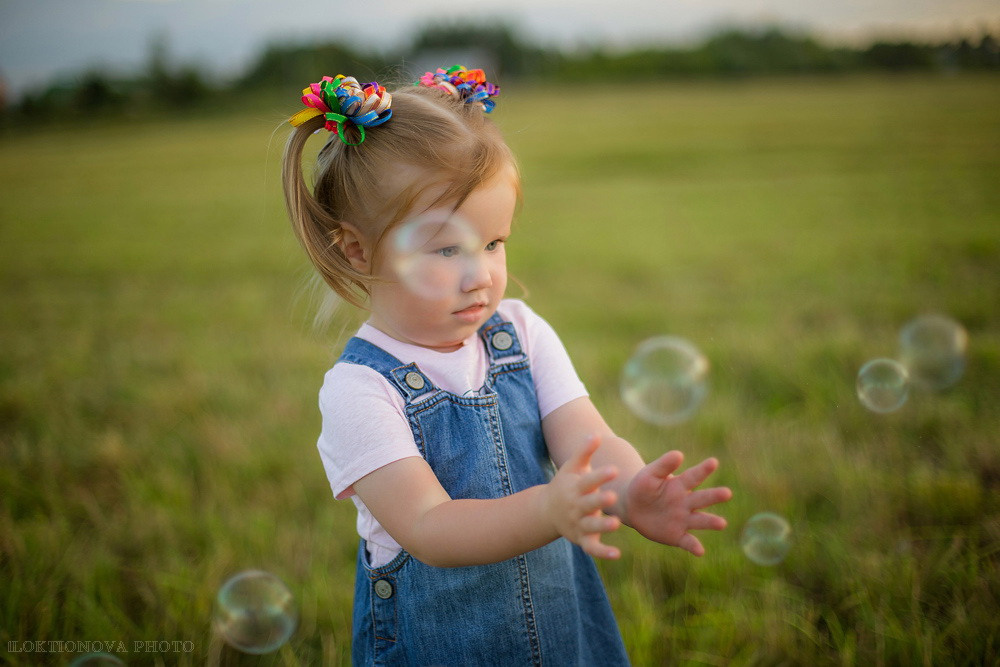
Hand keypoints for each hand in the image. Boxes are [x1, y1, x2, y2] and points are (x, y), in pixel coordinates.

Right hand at [542, 435, 621, 558]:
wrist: (546, 511)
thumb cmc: (565, 484)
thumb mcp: (572, 467)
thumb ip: (584, 452)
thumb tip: (597, 434)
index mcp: (575, 488)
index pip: (588, 481)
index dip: (601, 476)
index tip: (614, 470)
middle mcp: (576, 506)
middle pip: (588, 504)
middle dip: (600, 501)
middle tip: (612, 497)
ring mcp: (578, 524)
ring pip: (591, 526)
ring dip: (602, 525)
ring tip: (616, 523)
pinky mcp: (582, 539)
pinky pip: (592, 548)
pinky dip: (603, 553)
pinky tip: (617, 555)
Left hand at [624, 450, 731, 555]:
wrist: (632, 508)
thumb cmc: (643, 487)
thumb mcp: (649, 475)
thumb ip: (663, 466)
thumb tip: (679, 454)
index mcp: (680, 485)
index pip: (693, 476)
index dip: (703, 469)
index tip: (713, 462)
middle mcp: (686, 502)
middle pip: (702, 498)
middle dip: (714, 496)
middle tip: (727, 493)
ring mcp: (683, 519)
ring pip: (700, 520)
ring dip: (711, 522)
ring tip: (722, 523)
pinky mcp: (677, 535)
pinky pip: (687, 541)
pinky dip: (694, 546)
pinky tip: (700, 551)